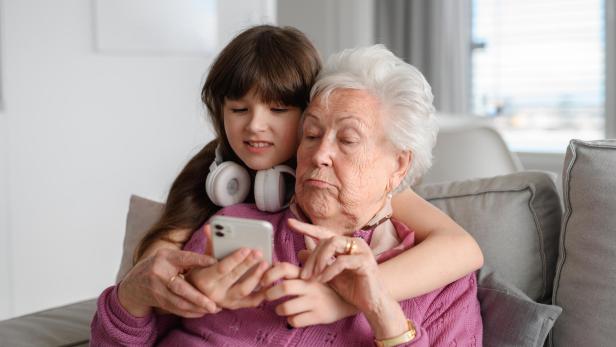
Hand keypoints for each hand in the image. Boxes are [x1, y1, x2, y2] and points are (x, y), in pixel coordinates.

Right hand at [118, 248, 218, 317]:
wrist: (134, 283)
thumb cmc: (159, 266)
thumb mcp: (170, 256)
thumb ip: (188, 258)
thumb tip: (214, 261)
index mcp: (166, 258)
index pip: (185, 258)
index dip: (200, 260)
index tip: (215, 262)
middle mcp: (159, 273)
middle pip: (181, 288)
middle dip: (199, 298)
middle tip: (215, 304)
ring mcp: (157, 289)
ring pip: (179, 302)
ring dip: (197, 308)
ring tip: (213, 309)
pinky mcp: (158, 301)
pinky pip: (176, 309)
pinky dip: (190, 312)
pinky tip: (202, 312)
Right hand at [187, 247, 269, 309]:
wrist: (198, 296)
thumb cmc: (203, 272)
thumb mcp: (203, 260)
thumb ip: (210, 244)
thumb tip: (209, 227)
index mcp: (205, 280)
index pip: (222, 268)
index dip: (235, 259)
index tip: (246, 249)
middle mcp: (215, 294)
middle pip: (235, 277)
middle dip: (248, 264)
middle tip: (259, 253)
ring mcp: (227, 302)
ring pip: (244, 290)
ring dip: (257, 276)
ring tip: (266, 264)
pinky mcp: (236, 306)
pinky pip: (252, 301)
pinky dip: (263, 291)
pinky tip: (270, 279)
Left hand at [260, 262, 355, 326]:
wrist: (351, 302)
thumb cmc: (329, 286)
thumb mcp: (317, 273)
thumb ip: (299, 266)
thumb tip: (277, 262)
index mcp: (308, 274)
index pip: (285, 268)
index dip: (270, 273)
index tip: (263, 280)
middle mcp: (311, 286)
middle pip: (284, 287)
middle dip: (269, 293)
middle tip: (266, 297)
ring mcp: (315, 301)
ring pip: (286, 307)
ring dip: (278, 309)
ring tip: (279, 309)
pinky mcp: (319, 316)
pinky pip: (296, 321)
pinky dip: (291, 321)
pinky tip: (293, 318)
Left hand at [291, 219, 407, 337]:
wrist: (373, 304)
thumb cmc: (353, 289)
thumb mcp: (329, 275)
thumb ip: (317, 263)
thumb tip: (299, 253)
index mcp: (346, 244)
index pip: (323, 232)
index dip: (306, 227)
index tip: (290, 223)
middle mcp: (354, 243)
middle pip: (326, 240)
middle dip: (311, 257)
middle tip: (302, 274)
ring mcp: (361, 250)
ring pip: (333, 244)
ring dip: (318, 260)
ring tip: (312, 277)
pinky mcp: (365, 261)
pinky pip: (341, 261)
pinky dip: (329, 270)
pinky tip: (323, 280)